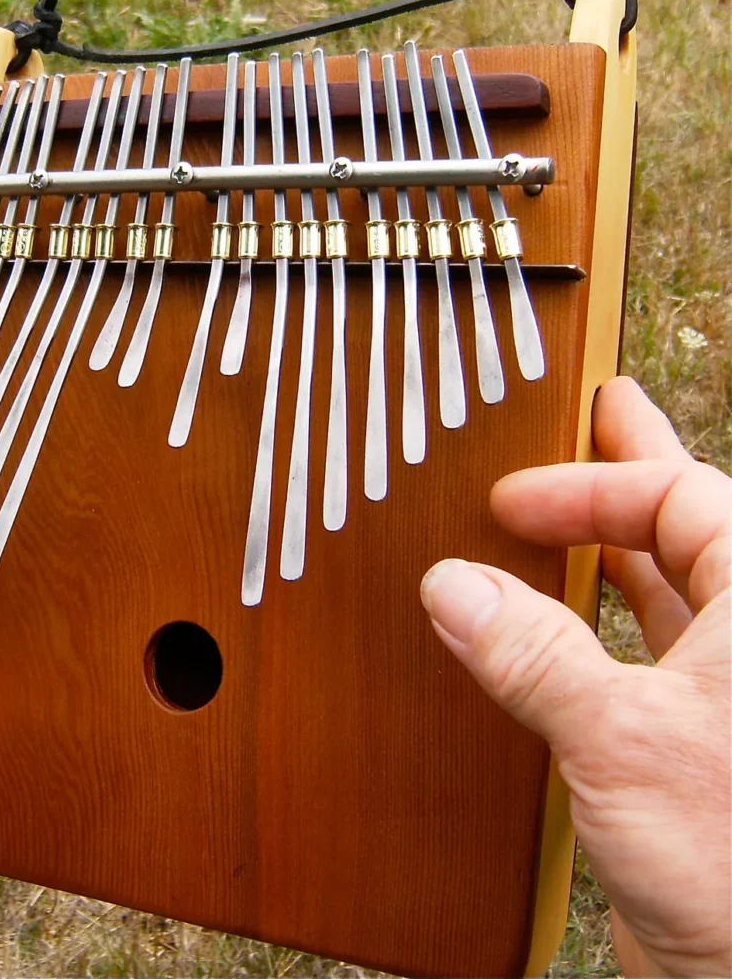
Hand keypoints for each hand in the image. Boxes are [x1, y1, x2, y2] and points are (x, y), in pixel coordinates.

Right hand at [420, 377, 730, 978]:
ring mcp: (716, 696)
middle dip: (629, 474)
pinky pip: (624, 656)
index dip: (594, 486)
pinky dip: (577, 629)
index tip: (510, 500)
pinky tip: (540, 616)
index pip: (683, 501)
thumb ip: (533, 655)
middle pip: (685, 528)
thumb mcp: (624, 741)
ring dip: (601, 551)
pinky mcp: (679, 744)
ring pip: (659, 591)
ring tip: (562, 504)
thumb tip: (453, 588)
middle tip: (598, 414)